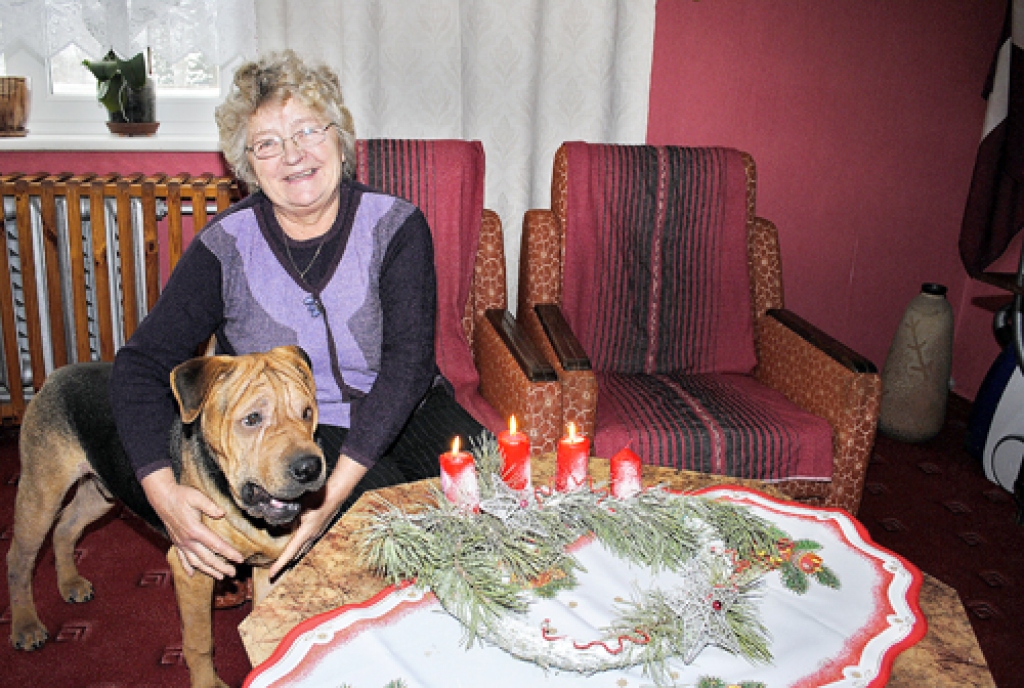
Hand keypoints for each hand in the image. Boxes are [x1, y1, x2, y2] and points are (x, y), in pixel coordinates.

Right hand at [141, 468, 244, 578]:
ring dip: (208, 570)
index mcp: (195, 530)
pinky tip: (191, 574)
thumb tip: (222, 513)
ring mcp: (181, 543)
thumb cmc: (181, 496)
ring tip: (220, 576)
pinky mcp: (176, 542)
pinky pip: (182, 558)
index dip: (229, 553)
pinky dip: (187, 567)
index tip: (240, 559)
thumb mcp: (196, 497)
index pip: (216, 545)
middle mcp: (188, 540)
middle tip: (233, 573)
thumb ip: (210, 506)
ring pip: (196, 562)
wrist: (162, 498)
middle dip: (221, 567)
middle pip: (207, 558)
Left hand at [268, 455, 367, 578]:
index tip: (271, 575)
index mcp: (305, 533)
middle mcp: (311, 537)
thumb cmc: (318, 499)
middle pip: (295, 556)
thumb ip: (289, 518)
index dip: (279, 565)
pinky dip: (298, 548)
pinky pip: (306, 543)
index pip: (289, 553)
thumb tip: (279, 525)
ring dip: (292, 556)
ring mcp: (316, 534)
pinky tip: (294, 545)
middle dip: (284, 564)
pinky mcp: (318, 530)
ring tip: (282, 563)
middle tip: (273, 573)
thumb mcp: (299, 508)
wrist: (335, 494)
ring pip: (302, 550)